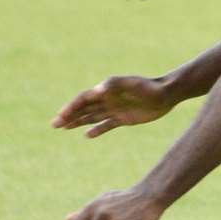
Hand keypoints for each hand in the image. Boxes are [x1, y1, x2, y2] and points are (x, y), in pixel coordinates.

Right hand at [52, 75, 173, 137]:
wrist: (166, 94)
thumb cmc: (149, 86)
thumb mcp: (132, 84)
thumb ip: (114, 85)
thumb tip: (97, 89)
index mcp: (106, 90)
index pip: (83, 99)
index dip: (71, 108)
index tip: (60, 117)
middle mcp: (108, 99)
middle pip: (84, 109)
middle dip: (69, 116)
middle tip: (54, 125)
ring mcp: (115, 109)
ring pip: (92, 117)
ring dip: (78, 122)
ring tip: (64, 128)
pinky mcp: (124, 119)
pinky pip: (106, 125)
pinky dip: (96, 130)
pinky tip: (86, 135)